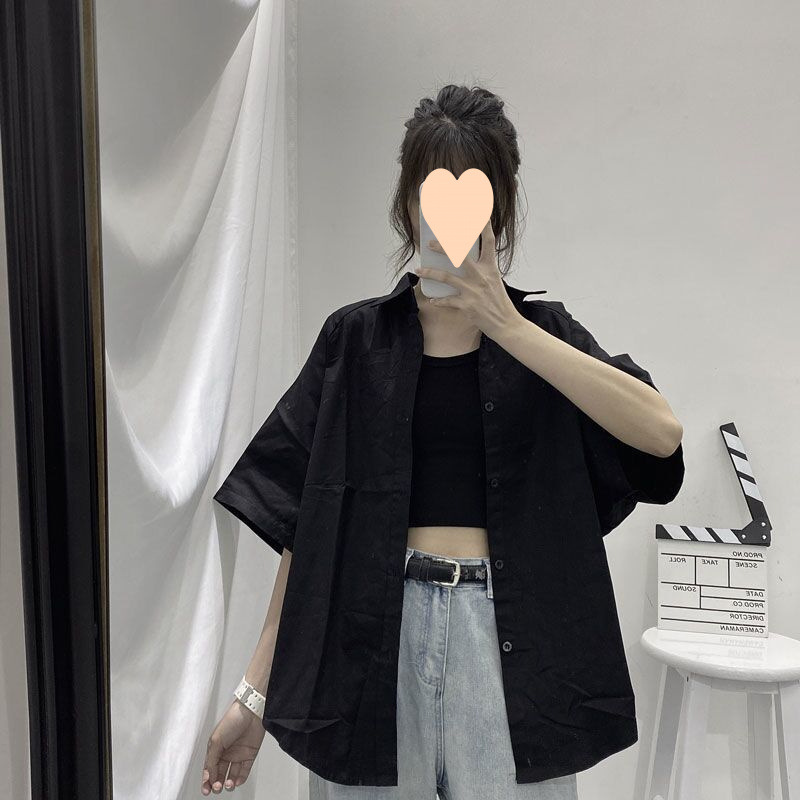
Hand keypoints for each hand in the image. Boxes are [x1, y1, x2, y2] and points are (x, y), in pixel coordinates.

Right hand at [201, 699, 265, 793]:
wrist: (252, 711)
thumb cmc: (232, 720)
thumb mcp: (216, 740)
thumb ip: (212, 759)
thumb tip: (209, 775)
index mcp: (215, 748)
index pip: (209, 768)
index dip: (207, 780)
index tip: (206, 789)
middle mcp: (226, 752)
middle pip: (219, 773)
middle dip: (216, 783)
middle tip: (217, 788)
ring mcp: (238, 754)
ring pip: (231, 774)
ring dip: (229, 783)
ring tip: (228, 784)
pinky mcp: (249, 754)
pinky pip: (244, 770)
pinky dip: (241, 778)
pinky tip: (237, 781)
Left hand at [414, 218, 521, 340]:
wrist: (506, 324)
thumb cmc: (498, 302)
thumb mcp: (494, 281)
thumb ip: (480, 270)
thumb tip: (460, 262)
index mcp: (490, 268)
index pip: (488, 242)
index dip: (483, 225)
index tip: (479, 211)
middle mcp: (481, 276)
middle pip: (459, 256)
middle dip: (443, 247)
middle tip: (429, 243)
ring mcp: (473, 291)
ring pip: (446, 278)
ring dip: (430, 273)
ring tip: (419, 270)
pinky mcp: (467, 305)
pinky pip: (447, 301)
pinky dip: (438, 300)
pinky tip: (432, 299)